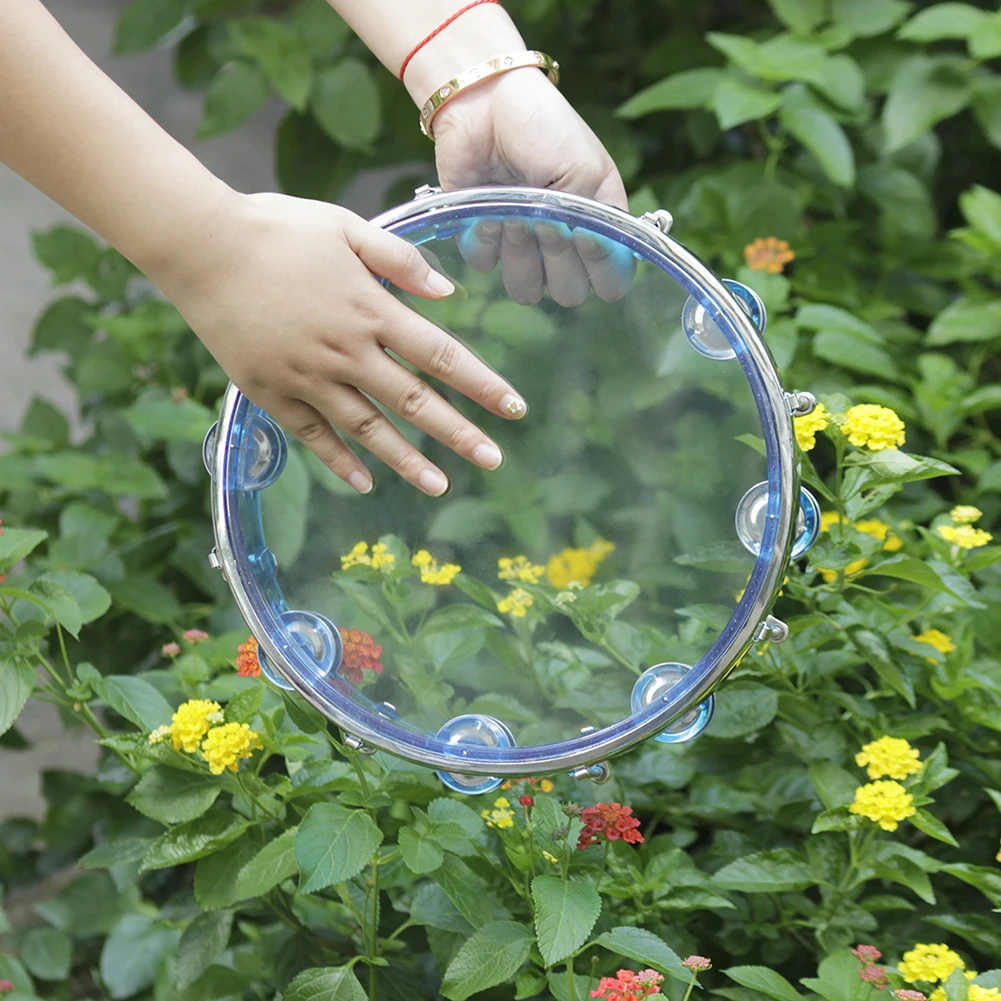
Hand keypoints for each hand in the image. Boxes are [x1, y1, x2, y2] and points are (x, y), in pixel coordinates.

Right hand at [155, 190, 526, 495]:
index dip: (481, 384)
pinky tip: (365, 484)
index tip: (514, 408)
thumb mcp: (345, 228)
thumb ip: (399, 261)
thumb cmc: (276, 229)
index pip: (441, 355)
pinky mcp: (272, 393)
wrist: (199, 246)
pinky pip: (314, 436)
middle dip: (459, 434)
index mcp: (370, 310)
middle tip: (493, 460)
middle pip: (414, 402)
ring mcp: (308, 378)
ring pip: (368, 429)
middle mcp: (346, 352)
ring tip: (441, 486)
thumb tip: (449, 292)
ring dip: (407, 460)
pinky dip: (339, 462)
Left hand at [432, 68, 634, 305]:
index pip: (611, 281)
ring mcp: (523, 245)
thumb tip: (584, 253)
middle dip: (558, 260)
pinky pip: (487, 266)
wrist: (484, 104)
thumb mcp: (583, 167)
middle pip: (568, 293)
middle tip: (546, 219)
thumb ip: (591, 219)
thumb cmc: (543, 127)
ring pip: (527, 289)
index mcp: (599, 225)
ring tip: (514, 212)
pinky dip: (486, 238)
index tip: (586, 236)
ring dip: (521, 254)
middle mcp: (563, 244)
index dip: (601, 270)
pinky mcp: (485, 240)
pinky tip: (488, 206)